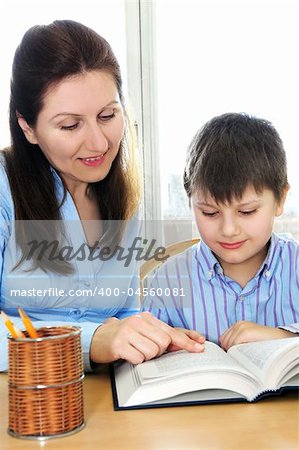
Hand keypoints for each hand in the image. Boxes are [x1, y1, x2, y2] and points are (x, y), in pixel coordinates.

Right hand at [90, 312, 204, 363]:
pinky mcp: (118, 344)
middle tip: (146, 349)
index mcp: (146, 318)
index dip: (186, 341)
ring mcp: (127, 332)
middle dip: (159, 351)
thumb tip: (190, 341)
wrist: (98, 338)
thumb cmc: (125, 336)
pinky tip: (128, 355)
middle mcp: (138, 322)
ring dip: (146, 357)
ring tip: (136, 351)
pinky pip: (138, 359)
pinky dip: (136, 361)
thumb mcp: (144, 331)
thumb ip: (163, 335)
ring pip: (152, 352)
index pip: (171, 330)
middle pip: (163, 343)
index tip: (199, 347)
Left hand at [220, 321, 295, 350]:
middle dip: (228, 350)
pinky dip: (237, 351)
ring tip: (242, 357)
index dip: (226, 348)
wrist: (279, 338)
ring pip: (228, 343)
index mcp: (238, 325)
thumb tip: (226, 353)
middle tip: (237, 358)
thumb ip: (237, 342)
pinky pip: (234, 344)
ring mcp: (241, 327)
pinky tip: (245, 355)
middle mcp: (238, 324)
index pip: (223, 338)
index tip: (232, 356)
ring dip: (233, 351)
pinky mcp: (245, 332)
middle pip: (224, 341)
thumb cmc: (264, 342)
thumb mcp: (248, 340)